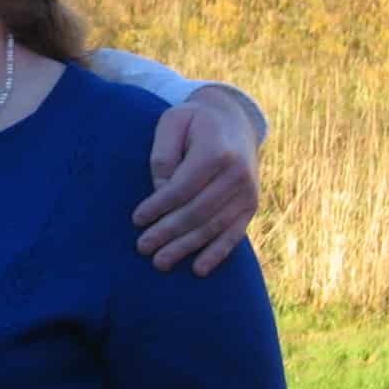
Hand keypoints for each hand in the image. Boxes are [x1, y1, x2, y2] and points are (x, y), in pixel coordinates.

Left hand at [132, 86, 260, 275]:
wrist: (234, 120)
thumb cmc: (193, 122)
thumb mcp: (172, 123)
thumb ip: (164, 155)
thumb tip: (160, 191)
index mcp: (216, 151)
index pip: (182, 187)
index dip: (158, 206)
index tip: (137, 220)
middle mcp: (237, 174)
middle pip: (198, 211)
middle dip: (168, 232)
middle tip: (143, 248)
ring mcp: (248, 192)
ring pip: (214, 226)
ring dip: (186, 247)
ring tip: (160, 263)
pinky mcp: (251, 204)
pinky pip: (234, 233)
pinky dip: (217, 253)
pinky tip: (198, 269)